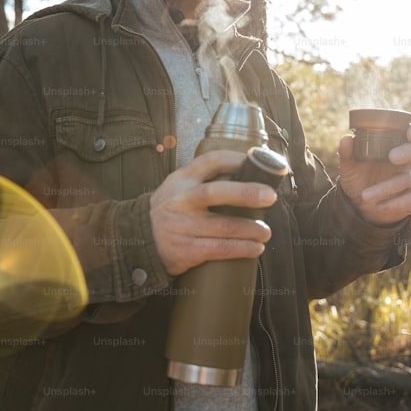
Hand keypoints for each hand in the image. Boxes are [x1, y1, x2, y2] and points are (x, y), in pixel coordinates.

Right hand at [150, 150, 275, 275]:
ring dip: (251, 229)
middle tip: (270, 197)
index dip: (237, 159)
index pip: (211, 161)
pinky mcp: (186, 250)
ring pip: (224, 226)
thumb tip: (249, 176)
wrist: (139, 240)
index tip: (258, 163)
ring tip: (265, 231)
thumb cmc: (170, 210)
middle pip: (217, 192)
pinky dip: (242, 248)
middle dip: (247, 193)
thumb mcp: (179, 186)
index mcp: (182, 179)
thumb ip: (205, 179)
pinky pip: (220, 249)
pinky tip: (256, 247)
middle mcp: (181, 200)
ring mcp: (182, 226)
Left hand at [338, 122, 410, 226]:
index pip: (410, 134)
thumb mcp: (349, 167)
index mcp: (392, 148)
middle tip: (392, 157)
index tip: (410, 134)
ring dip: (386, 188)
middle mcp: (404, 162)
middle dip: (406, 152)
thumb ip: (347, 153)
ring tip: (365, 196)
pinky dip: (395, 203)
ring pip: (406, 179)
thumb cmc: (358, 179)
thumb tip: (347, 138)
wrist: (358, 206)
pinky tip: (380, 206)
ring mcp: (409, 180)